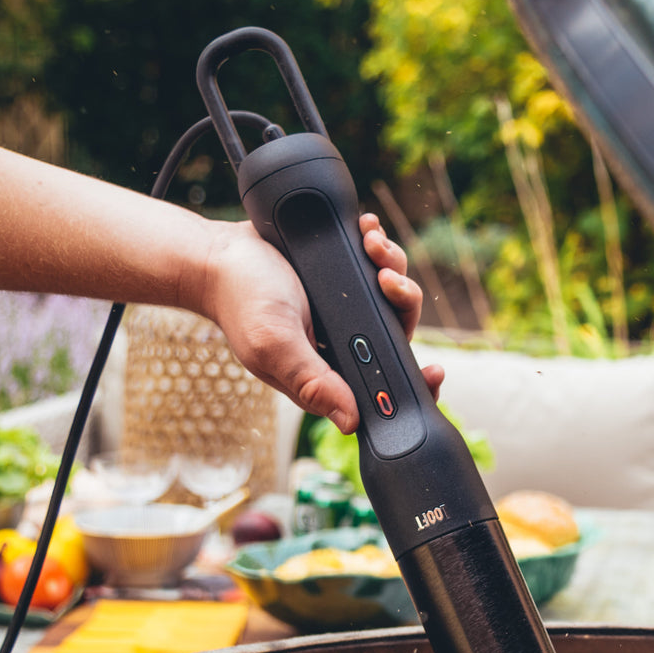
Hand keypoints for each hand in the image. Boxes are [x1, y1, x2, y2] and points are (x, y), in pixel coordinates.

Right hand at [195, 215, 439, 433]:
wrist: (218, 254)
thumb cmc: (240, 301)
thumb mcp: (275, 346)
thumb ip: (312, 382)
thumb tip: (350, 422)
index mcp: (331, 373)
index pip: (383, 390)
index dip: (414, 386)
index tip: (435, 371)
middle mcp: (344, 344)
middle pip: (401, 335)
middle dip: (404, 303)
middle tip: (387, 280)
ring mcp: (348, 310)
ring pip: (395, 296)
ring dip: (393, 266)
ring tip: (371, 244)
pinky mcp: (346, 277)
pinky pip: (380, 264)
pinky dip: (380, 246)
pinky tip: (367, 230)